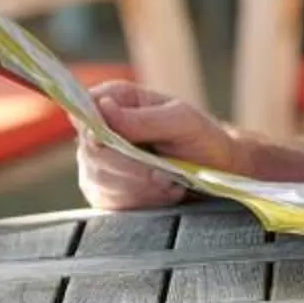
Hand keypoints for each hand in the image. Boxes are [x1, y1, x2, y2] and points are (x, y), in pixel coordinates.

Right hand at [77, 80, 234, 210]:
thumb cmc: (201, 138)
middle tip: (164, 174)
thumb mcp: (182, 120)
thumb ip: (143, 117)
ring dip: (140, 188)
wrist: (217, 171)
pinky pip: (110, 203)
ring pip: (101, 181)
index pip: (86, 109)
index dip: (97, 129)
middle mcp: (101, 129)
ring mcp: (100, 162)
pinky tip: (162, 194)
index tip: (127, 147)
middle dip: (131, 169)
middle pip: (93, 151)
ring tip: (170, 183)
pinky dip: (140, 202)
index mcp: (117, 99)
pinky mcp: (106, 191)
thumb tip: (103, 108)